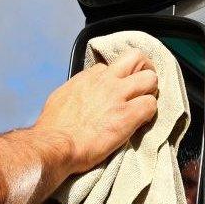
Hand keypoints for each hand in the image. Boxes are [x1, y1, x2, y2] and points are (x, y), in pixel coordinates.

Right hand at [34, 48, 157, 172]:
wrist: (56, 145)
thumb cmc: (54, 128)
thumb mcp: (60, 98)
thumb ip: (76, 91)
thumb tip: (81, 95)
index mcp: (87, 77)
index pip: (111, 66)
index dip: (118, 77)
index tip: (118, 89)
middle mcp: (105, 81)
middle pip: (136, 58)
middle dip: (144, 70)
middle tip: (142, 87)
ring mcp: (118, 96)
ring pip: (150, 79)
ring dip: (150, 92)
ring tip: (144, 104)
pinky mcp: (128, 115)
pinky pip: (151, 105)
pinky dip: (149, 113)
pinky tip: (141, 122)